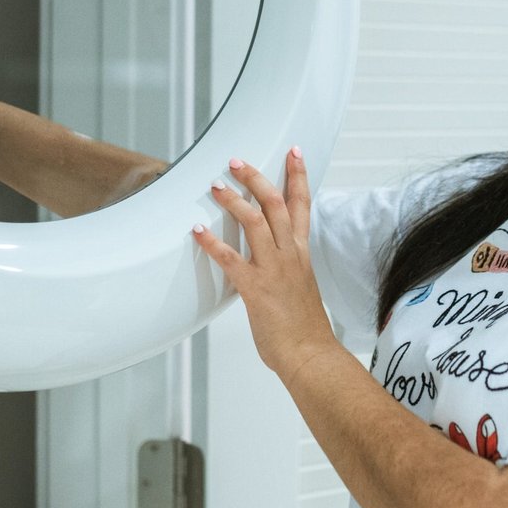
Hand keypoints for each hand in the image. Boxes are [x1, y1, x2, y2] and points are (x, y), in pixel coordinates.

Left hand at [191, 149, 339, 381]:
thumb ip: (287, 270)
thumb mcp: (300, 288)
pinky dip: (212, 243)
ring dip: (234, 200)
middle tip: (236, 161)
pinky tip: (198, 231)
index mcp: (302, 254)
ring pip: (255, 222)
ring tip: (216, 185)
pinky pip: (231, 259)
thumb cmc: (305, 329)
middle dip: (256, 178)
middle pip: (276, 204)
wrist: (310, 355)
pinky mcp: (256, 288)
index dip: (298, 176)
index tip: (294, 152)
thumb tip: (272, 267)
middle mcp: (290, 255)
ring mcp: (274, 270)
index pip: (303, 205)